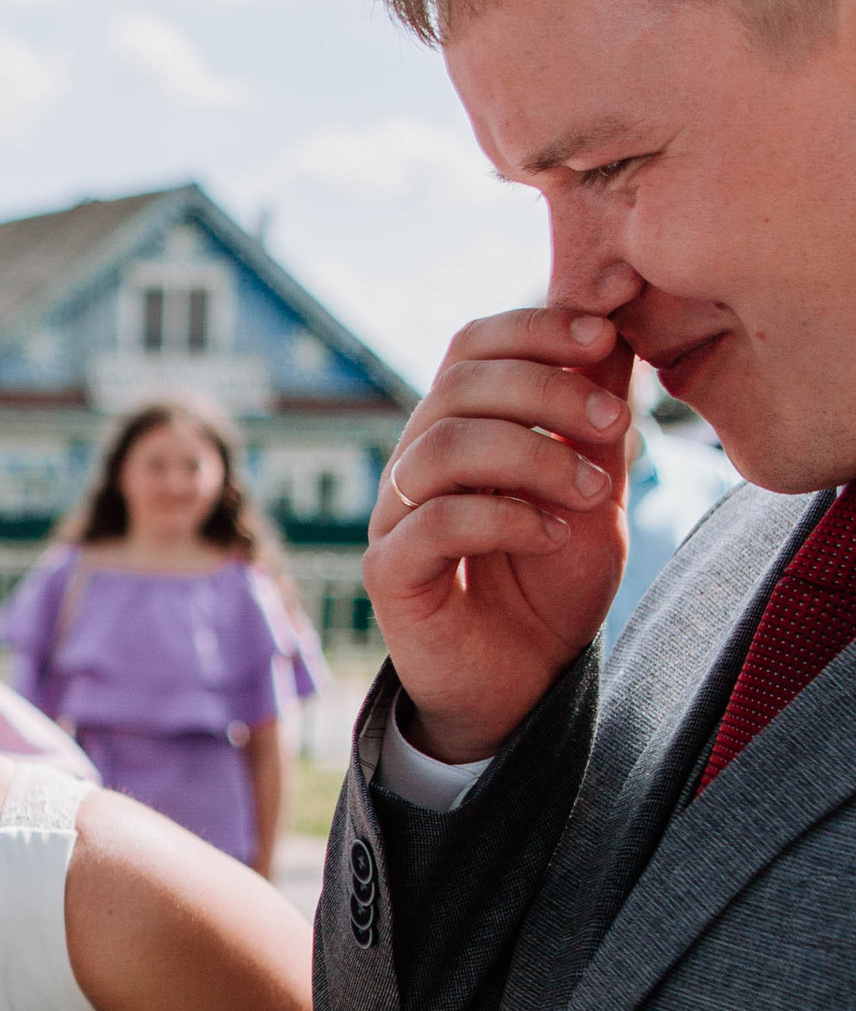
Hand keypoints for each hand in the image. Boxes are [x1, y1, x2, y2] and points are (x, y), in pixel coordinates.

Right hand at [365, 304, 637, 763]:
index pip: (474, 344)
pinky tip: (550, 537)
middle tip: (616, 423)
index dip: (536, 326)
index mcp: (459, 427)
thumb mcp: (595, 490)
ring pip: (444, 445)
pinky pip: (433, 523)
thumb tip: (619, 328)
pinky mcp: (390, 573)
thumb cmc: (552, 584)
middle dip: (549, 389)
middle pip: (460, 382)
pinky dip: (504, 519)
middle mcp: (417, 461)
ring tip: (595, 492)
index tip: (607, 334)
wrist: (524, 684)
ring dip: (534, 456)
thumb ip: (598, 421)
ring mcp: (396, 516)